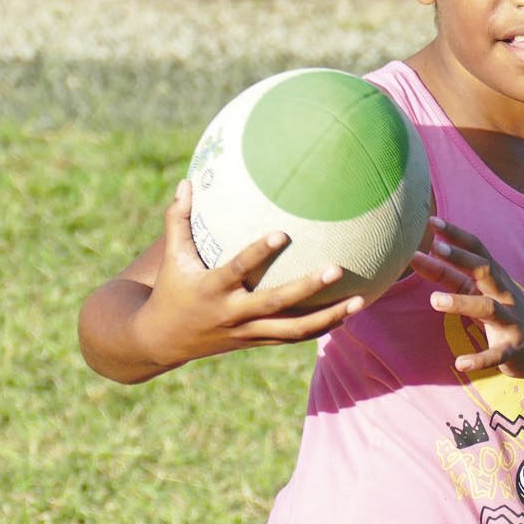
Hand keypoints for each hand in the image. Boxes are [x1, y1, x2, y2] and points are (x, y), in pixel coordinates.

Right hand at [131, 180, 363, 368]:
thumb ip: (178, 219)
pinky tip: (348, 314)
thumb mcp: (171, 257)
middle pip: (276, 304)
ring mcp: (248, 331)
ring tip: (361, 301)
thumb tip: (185, 181)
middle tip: (337, 268)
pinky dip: (320, 328)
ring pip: (293, 330)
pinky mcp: (256, 341)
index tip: (283, 233)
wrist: (162, 341)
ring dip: (328, 317)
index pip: (238, 269)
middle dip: (307, 288)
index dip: (259, 253)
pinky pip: (293, 337)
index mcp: (212, 289)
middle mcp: (233, 313)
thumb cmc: (171, 289)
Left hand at [409, 216, 523, 387]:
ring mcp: (511, 322)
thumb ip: (451, 277)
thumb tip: (420, 256)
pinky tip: (460, 363)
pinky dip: (479, 359)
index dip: (456, 235)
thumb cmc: (508, 316)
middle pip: (484, 271)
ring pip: (488, 309)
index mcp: (496, 281)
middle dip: (461, 258)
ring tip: (433, 300)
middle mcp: (504, 296)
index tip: (432, 220)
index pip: (478, 251)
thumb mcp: (481, 294)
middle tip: (434, 248)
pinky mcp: (513, 350)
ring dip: (461, 303)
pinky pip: (496, 355)